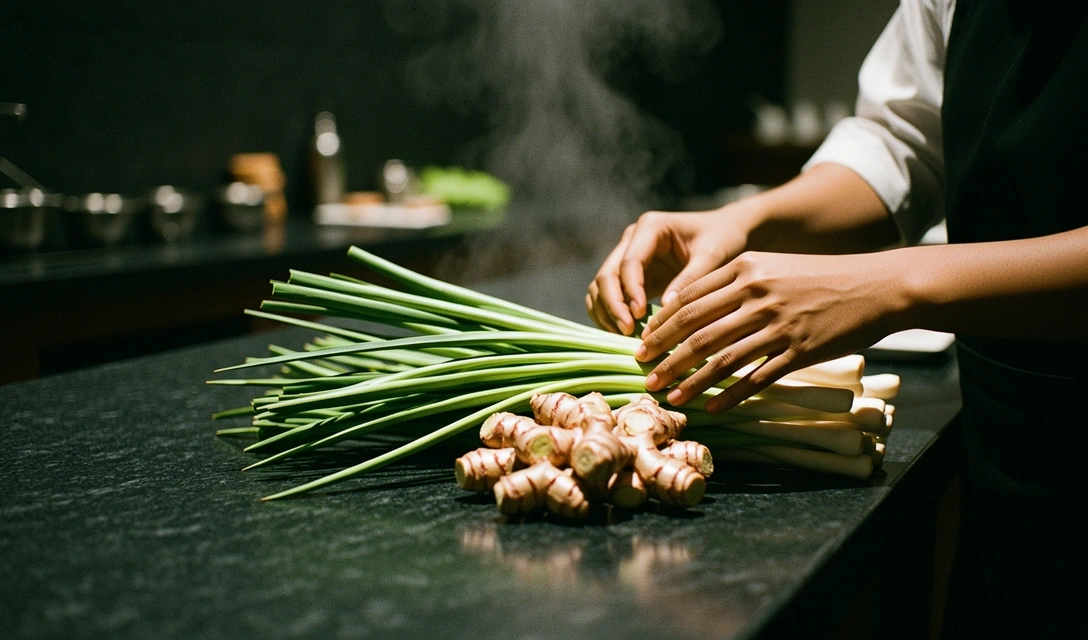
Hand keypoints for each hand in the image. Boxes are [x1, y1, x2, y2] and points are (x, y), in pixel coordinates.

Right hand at [586, 207, 754, 335]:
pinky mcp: (630, 276)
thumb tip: (665, 309)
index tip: (640, 316)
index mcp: (651, 227)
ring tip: (626, 337)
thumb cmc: (723, 240)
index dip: (630, 291)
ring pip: (601, 287)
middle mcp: (632, 239)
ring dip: (607, 313)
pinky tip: (625, 334)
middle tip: (628, 332)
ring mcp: (627, 257)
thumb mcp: (713, 257)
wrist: (727, 233)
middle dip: (613, 305)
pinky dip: (609, 315)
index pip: (629, 263)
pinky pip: (608, 297)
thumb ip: (690, 280)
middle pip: (606, 275)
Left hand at [637, 250, 905, 411]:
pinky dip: (729, 395)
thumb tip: (690, 305)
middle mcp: (758, 294)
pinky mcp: (799, 350)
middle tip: (644, 372)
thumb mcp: (772, 265)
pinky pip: (755, 377)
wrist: (875, 286)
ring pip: (721, 357)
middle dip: (665, 355)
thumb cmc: (818, 277)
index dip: (662, 325)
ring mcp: (778, 324)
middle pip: (697, 329)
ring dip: (690, 381)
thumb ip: (733, 281)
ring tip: (668, 396)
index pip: (690, 299)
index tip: (644, 343)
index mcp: (746, 269)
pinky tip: (712, 408)